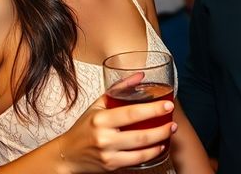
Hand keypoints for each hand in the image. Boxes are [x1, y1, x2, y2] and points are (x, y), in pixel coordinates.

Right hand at [54, 94, 176, 171]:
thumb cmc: (84, 128)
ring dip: (160, 142)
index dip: (153, 110)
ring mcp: (108, 154)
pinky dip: (151, 154)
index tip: (168, 105)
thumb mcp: (98, 105)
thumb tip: (140, 75)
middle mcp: (104, 137)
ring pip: (141, 150)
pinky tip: (159, 147)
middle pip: (140, 135)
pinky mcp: (111, 166)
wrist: (67, 154)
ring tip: (169, 133)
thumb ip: (119, 89)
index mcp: (101, 119)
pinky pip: (136, 161)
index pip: (132, 113)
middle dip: (162, 129)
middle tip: (173, 122)